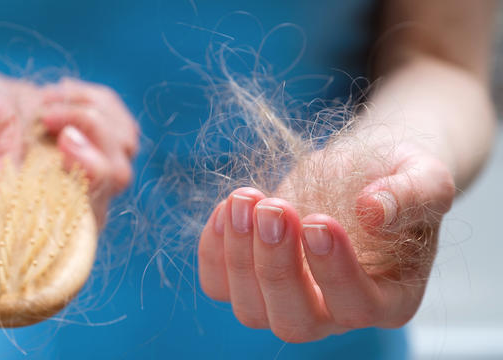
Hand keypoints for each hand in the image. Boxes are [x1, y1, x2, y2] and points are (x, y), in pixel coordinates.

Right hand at [0, 66, 137, 223]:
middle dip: (92, 134)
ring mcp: (95, 170)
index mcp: (40, 210)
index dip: (90, 179)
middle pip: (118, 177)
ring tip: (45, 103)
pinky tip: (60, 96)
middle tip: (48, 114)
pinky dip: (96, 100)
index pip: (88, 215)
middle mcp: (74, 197)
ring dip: (88, 112)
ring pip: (125, 146)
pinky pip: (124, 123)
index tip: (64, 141)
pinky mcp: (105, 144)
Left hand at [198, 141, 454, 341]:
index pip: (357, 306)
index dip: (334, 271)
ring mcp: (287, 300)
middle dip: (277, 268)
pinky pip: (219, 284)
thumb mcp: (424, 176)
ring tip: (246, 198)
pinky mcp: (251, 279)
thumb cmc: (395, 178)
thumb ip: (411, 195)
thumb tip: (372, 211)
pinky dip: (213, 250)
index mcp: (387, 297)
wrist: (361, 171)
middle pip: (295, 321)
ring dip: (238, 255)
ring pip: (250, 309)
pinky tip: (228, 207)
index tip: (318, 221)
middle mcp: (334, 312)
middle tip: (274, 208)